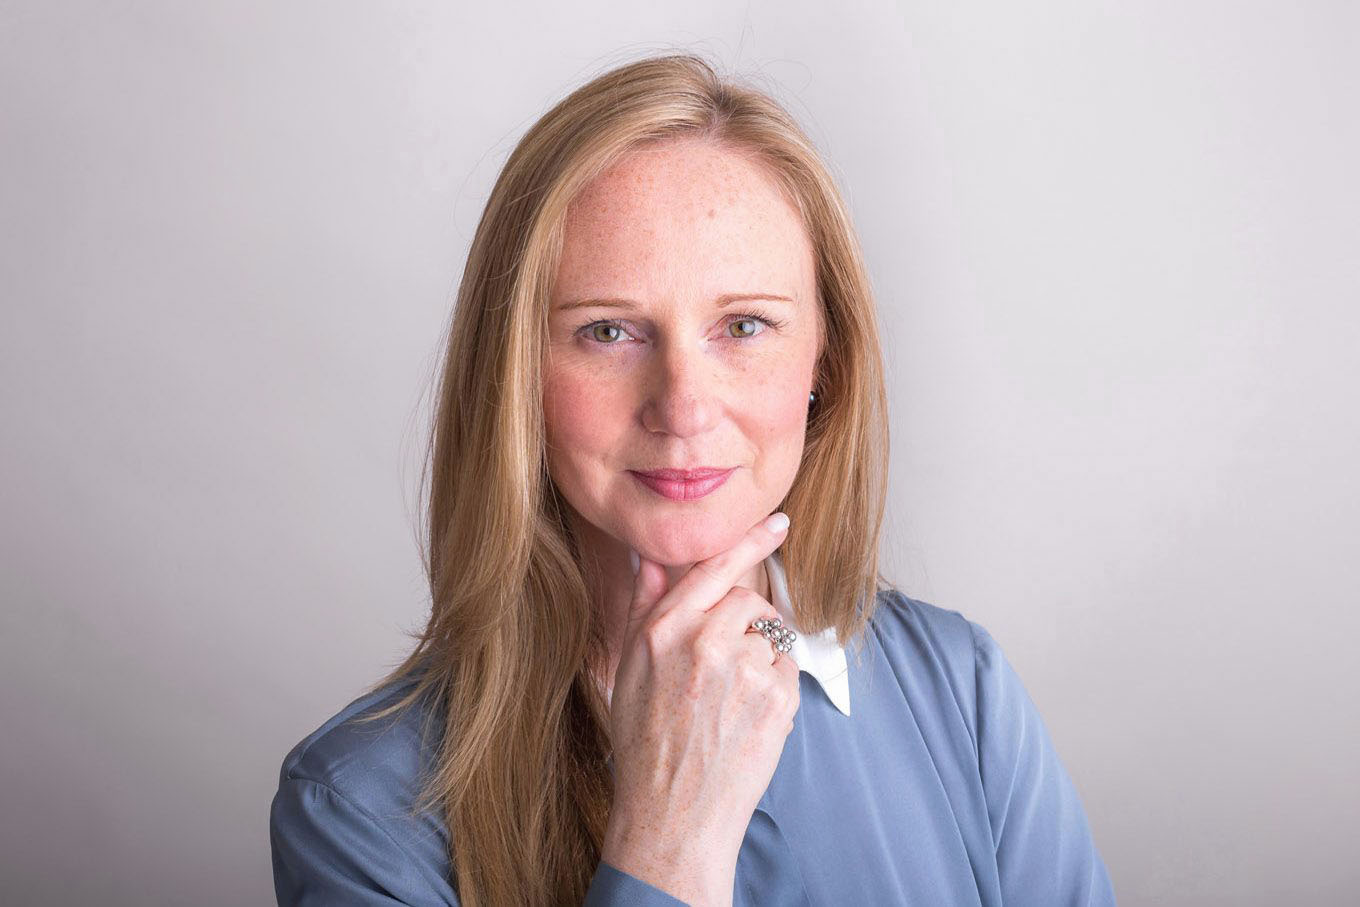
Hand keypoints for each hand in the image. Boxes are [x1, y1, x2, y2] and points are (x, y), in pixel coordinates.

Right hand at [600, 512, 800, 905]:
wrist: (670, 816)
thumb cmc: (645, 743)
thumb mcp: (630, 668)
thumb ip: (645, 606)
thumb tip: (647, 557)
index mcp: (664, 630)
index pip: (714, 568)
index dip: (750, 543)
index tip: (777, 524)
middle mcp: (704, 642)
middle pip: (748, 601)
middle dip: (747, 625)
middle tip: (729, 666)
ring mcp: (744, 670)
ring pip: (772, 637)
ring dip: (761, 660)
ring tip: (729, 703)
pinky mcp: (776, 700)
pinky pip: (788, 671)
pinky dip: (776, 688)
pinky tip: (746, 718)